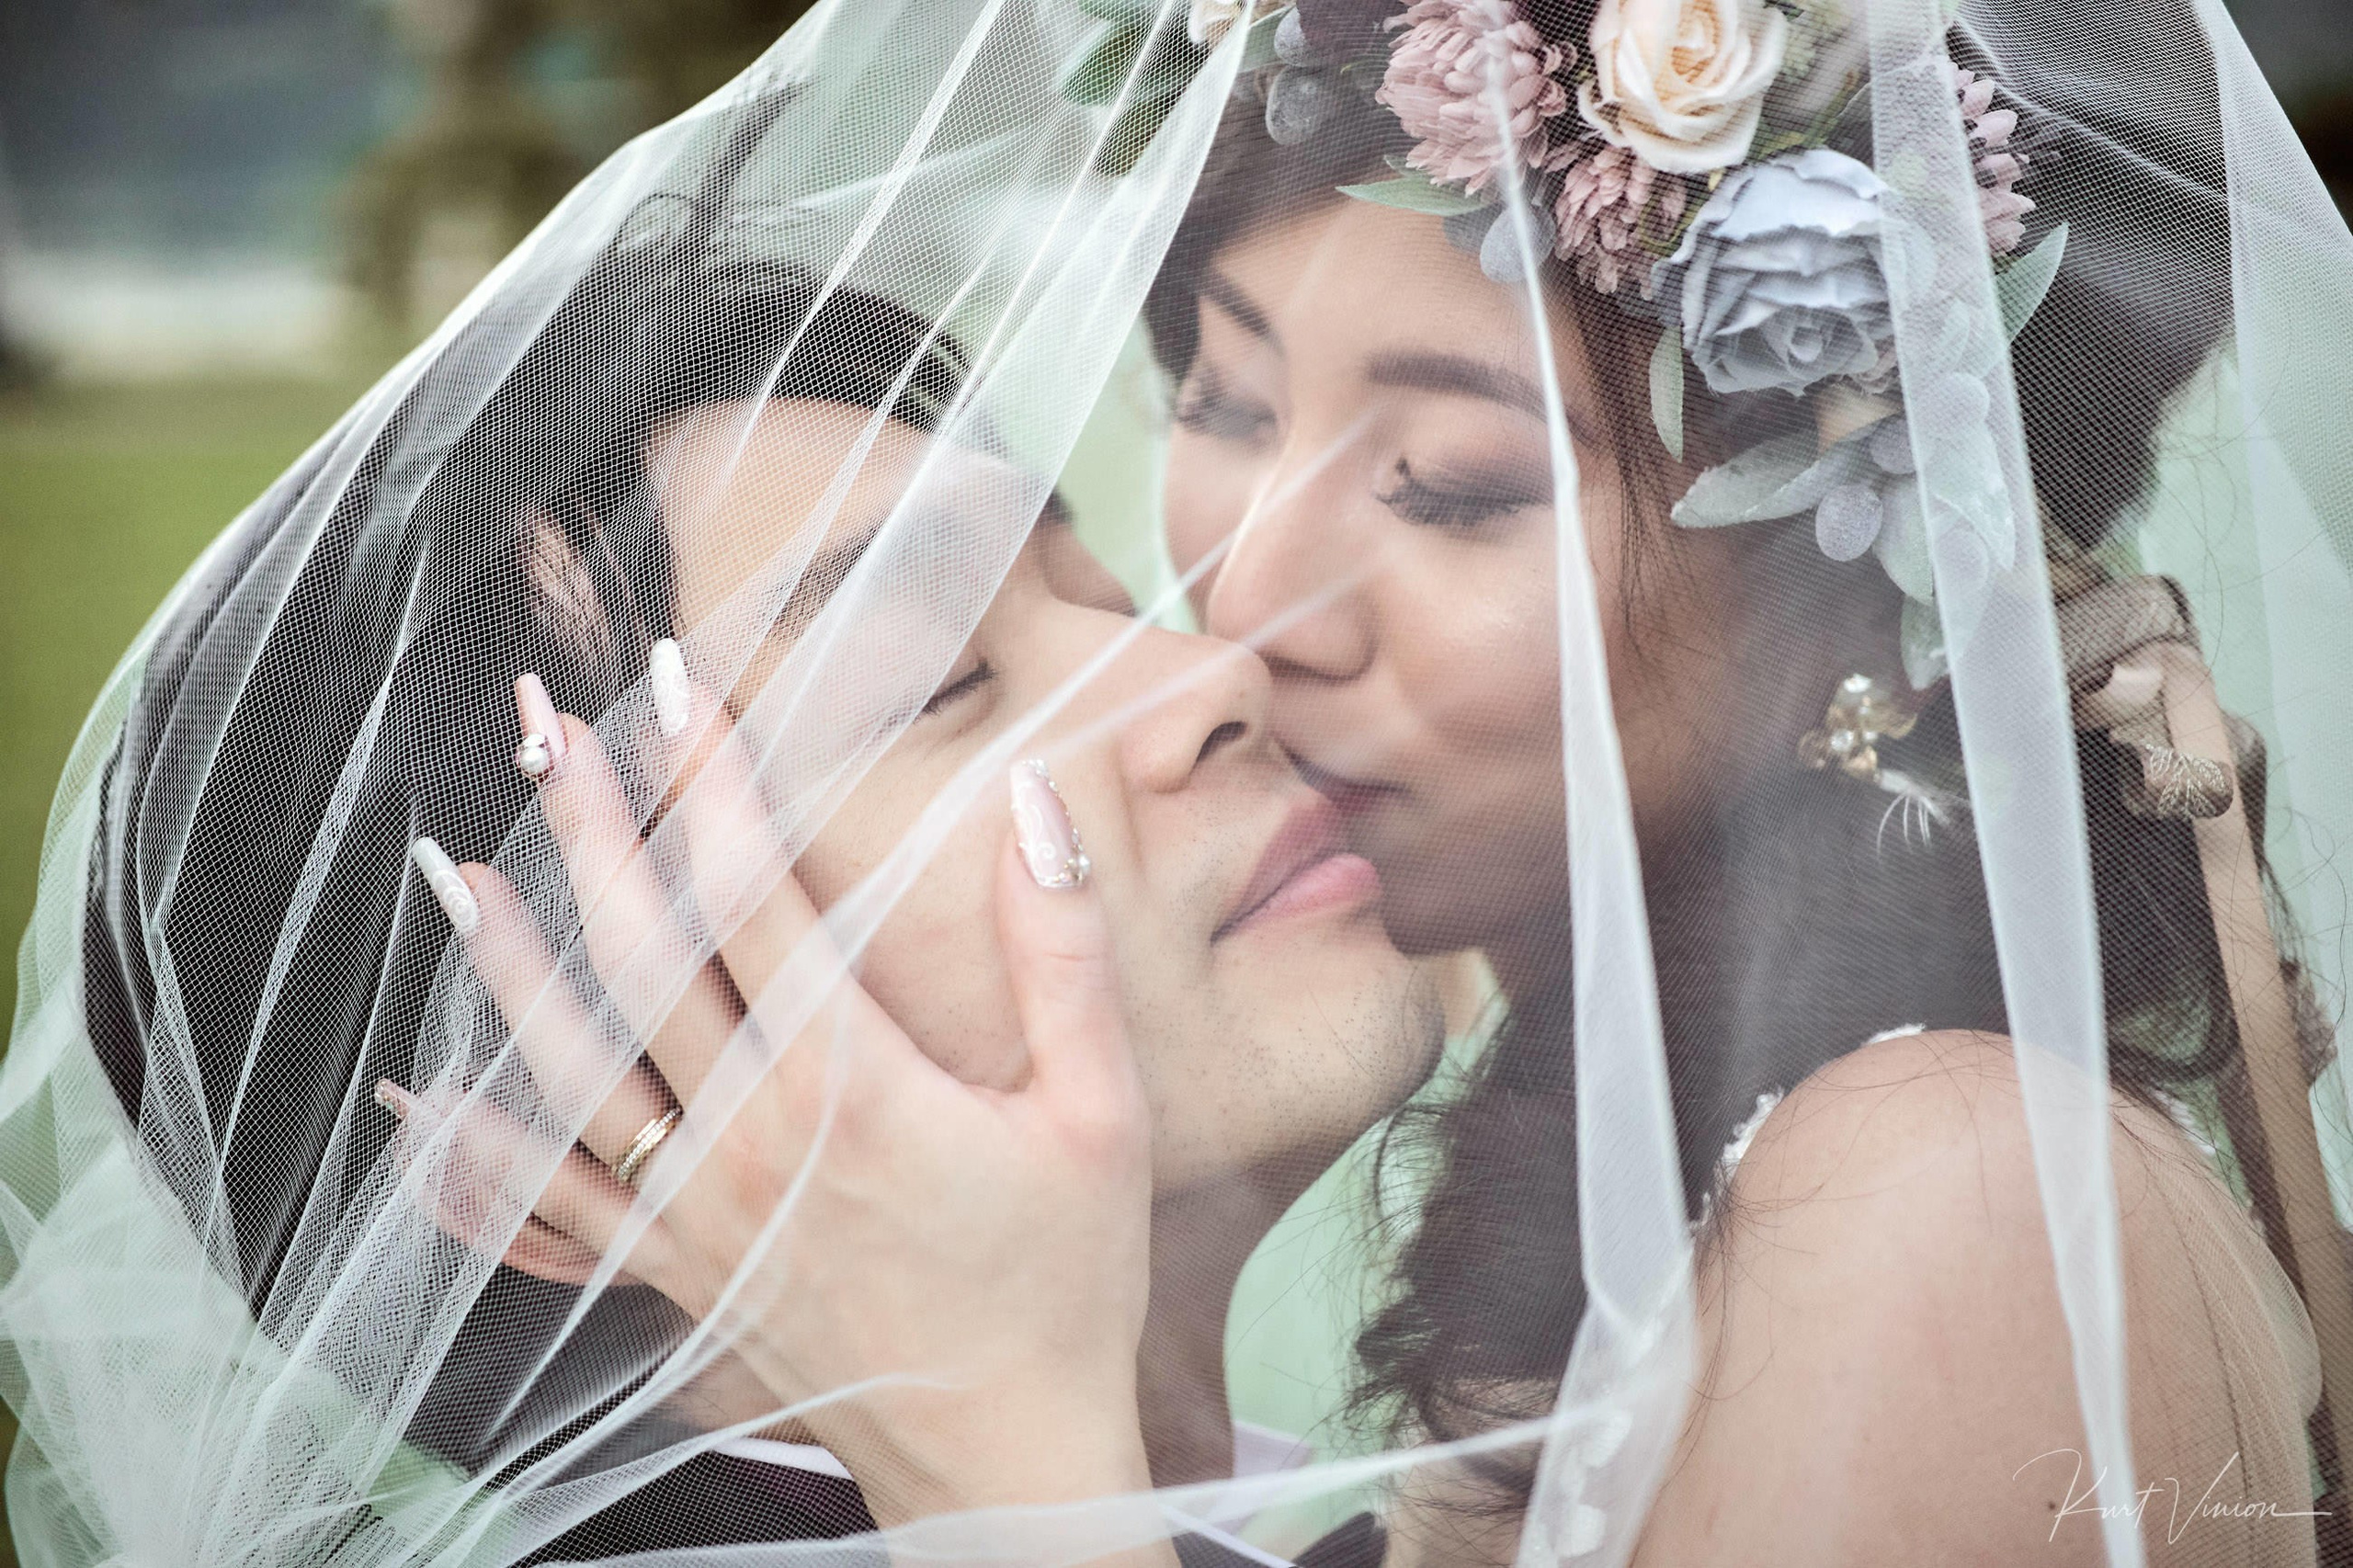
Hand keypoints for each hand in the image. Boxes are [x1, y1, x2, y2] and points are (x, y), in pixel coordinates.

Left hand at [399, 665, 1156, 1527]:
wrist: (1007, 1461)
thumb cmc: (1061, 1284)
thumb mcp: (1102, 1114)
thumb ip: (1061, 955)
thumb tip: (1030, 808)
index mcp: (849, 1084)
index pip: (751, 893)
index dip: (707, 778)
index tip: (678, 686)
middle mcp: (748, 1138)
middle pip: (641, 952)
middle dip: (589, 825)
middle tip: (541, 720)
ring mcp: (696, 1214)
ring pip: (572, 1066)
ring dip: (508, 961)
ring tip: (456, 866)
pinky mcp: (676, 1276)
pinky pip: (552, 1213)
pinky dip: (476, 1160)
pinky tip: (418, 1107)